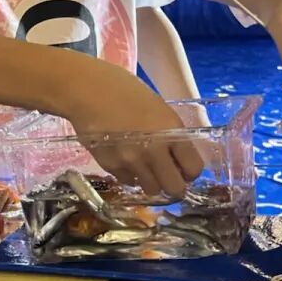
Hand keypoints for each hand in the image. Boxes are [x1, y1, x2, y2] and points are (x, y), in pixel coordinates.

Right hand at [67, 65, 203, 197]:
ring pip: (152, 190)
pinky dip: (131, 175)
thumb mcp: (159, 108)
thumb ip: (171, 133)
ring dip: (152, 181)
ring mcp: (132, 162)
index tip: (184, 168)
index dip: (190, 171)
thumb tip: (178, 157)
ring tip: (145, 166)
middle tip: (168, 176)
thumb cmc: (125, 91)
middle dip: (175, 185)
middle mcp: (154, 151)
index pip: (194, 168)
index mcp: (171, 131)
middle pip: (175, 188)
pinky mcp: (111, 167)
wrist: (88, 90)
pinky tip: (125, 158)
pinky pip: (129, 181)